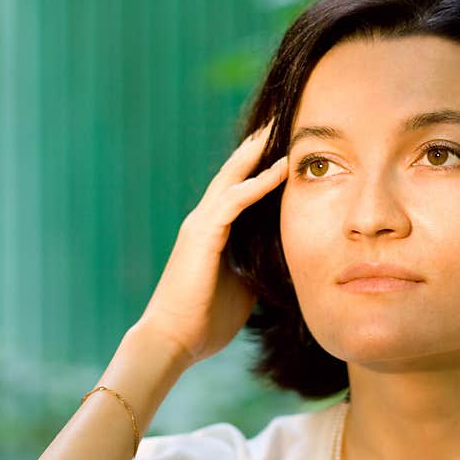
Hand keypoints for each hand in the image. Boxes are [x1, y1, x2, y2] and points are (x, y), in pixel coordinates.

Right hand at [133, 120, 287, 367]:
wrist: (173, 340)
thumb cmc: (205, 320)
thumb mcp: (243, 285)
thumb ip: (257, 264)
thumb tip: (285, 258)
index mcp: (213, 232)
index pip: (239, 188)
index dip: (259, 165)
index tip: (285, 146)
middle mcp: (204, 220)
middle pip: (234, 172)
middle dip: (258, 145)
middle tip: (282, 119)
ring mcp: (201, 225)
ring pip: (233, 177)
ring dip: (258, 152)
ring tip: (282, 128)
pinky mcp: (202, 235)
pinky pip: (234, 201)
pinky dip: (258, 183)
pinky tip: (280, 168)